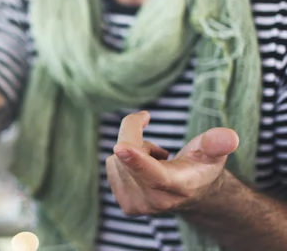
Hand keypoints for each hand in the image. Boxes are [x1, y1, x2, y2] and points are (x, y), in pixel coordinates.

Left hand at [106, 111, 239, 215]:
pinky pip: (112, 165)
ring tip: (156, 162)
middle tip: (160, 148)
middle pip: (128, 154)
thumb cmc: (201, 166)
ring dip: (132, 150)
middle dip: (136, 136)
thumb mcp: (213, 152)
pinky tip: (143, 169)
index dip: (136, 159)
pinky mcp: (124, 204)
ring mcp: (137, 206)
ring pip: (117, 158)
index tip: (120, 147)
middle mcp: (156, 201)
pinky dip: (124, 160)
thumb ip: (217, 143)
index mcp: (179, 186)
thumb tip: (229, 137)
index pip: (154, 174)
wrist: (193, 194)